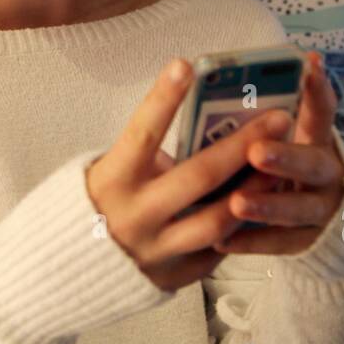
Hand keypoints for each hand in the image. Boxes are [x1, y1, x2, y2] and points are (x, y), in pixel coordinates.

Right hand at [85, 58, 295, 292]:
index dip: (163, 99)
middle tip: (278, 117)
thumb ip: (153, 156)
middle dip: (243, 144)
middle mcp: (133, 217)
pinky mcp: (172, 279)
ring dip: (254, 190)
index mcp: (111, 181)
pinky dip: (239, 226)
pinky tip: (262, 204)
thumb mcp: (113, 171)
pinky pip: (216, 251)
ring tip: (280, 165)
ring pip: (218, 221)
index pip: (142, 134)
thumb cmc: (98, 202)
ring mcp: (154, 252)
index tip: (185, 64)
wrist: (64, 271)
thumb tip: (212, 126)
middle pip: (199, 177)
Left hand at [211, 51, 343, 255]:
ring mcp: (321, 210)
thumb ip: (259, 125)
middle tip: (256, 151)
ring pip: (300, 209)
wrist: (319, 223)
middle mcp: (326, 173)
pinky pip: (281, 244)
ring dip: (268, 205)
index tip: (309, 64)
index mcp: (316, 140)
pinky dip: (252, 242)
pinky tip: (221, 240)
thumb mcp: (280, 141)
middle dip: (286, 157)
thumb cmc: (281, 167)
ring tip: (236, 203)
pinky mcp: (307, 242)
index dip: (318, 89)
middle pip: (313, 163)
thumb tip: (217, 93)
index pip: (322, 111)